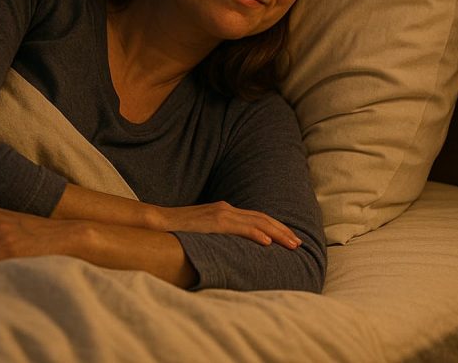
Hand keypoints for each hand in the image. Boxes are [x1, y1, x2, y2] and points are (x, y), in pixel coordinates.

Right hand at [158, 201, 301, 248]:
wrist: (158, 223)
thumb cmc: (180, 230)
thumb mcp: (204, 229)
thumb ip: (220, 233)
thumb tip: (234, 248)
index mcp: (224, 210)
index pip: (257, 217)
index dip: (276, 227)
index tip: (290, 238)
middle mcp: (225, 208)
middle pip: (261, 218)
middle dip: (282, 230)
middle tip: (298, 243)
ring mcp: (220, 214)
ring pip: (256, 222)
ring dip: (276, 233)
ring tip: (291, 244)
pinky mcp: (213, 222)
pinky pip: (239, 228)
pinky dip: (255, 234)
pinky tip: (267, 242)